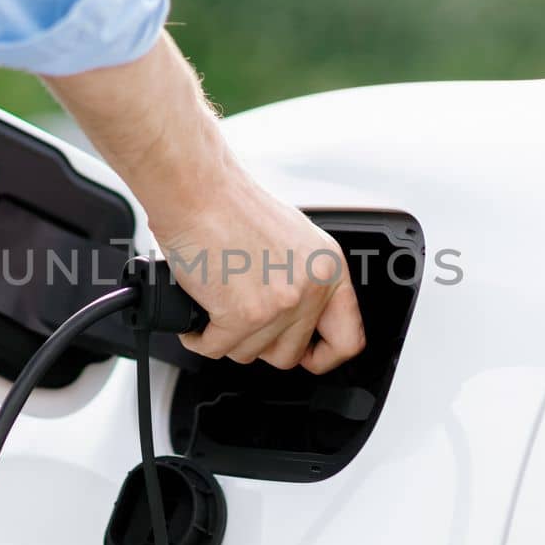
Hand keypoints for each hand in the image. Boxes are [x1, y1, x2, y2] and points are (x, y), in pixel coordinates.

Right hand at [41, 32, 365, 372]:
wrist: (196, 188)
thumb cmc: (229, 204)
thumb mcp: (291, 241)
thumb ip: (300, 281)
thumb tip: (294, 322)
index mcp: (328, 268)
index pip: (347, 339)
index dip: (323, 357)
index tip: (307, 356)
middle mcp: (310, 287)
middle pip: (288, 354)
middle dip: (258, 342)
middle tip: (240, 317)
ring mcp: (279, 304)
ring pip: (248, 354)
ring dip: (225, 335)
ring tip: (215, 301)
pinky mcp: (242, 314)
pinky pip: (216, 349)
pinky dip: (198, 335)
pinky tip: (197, 310)